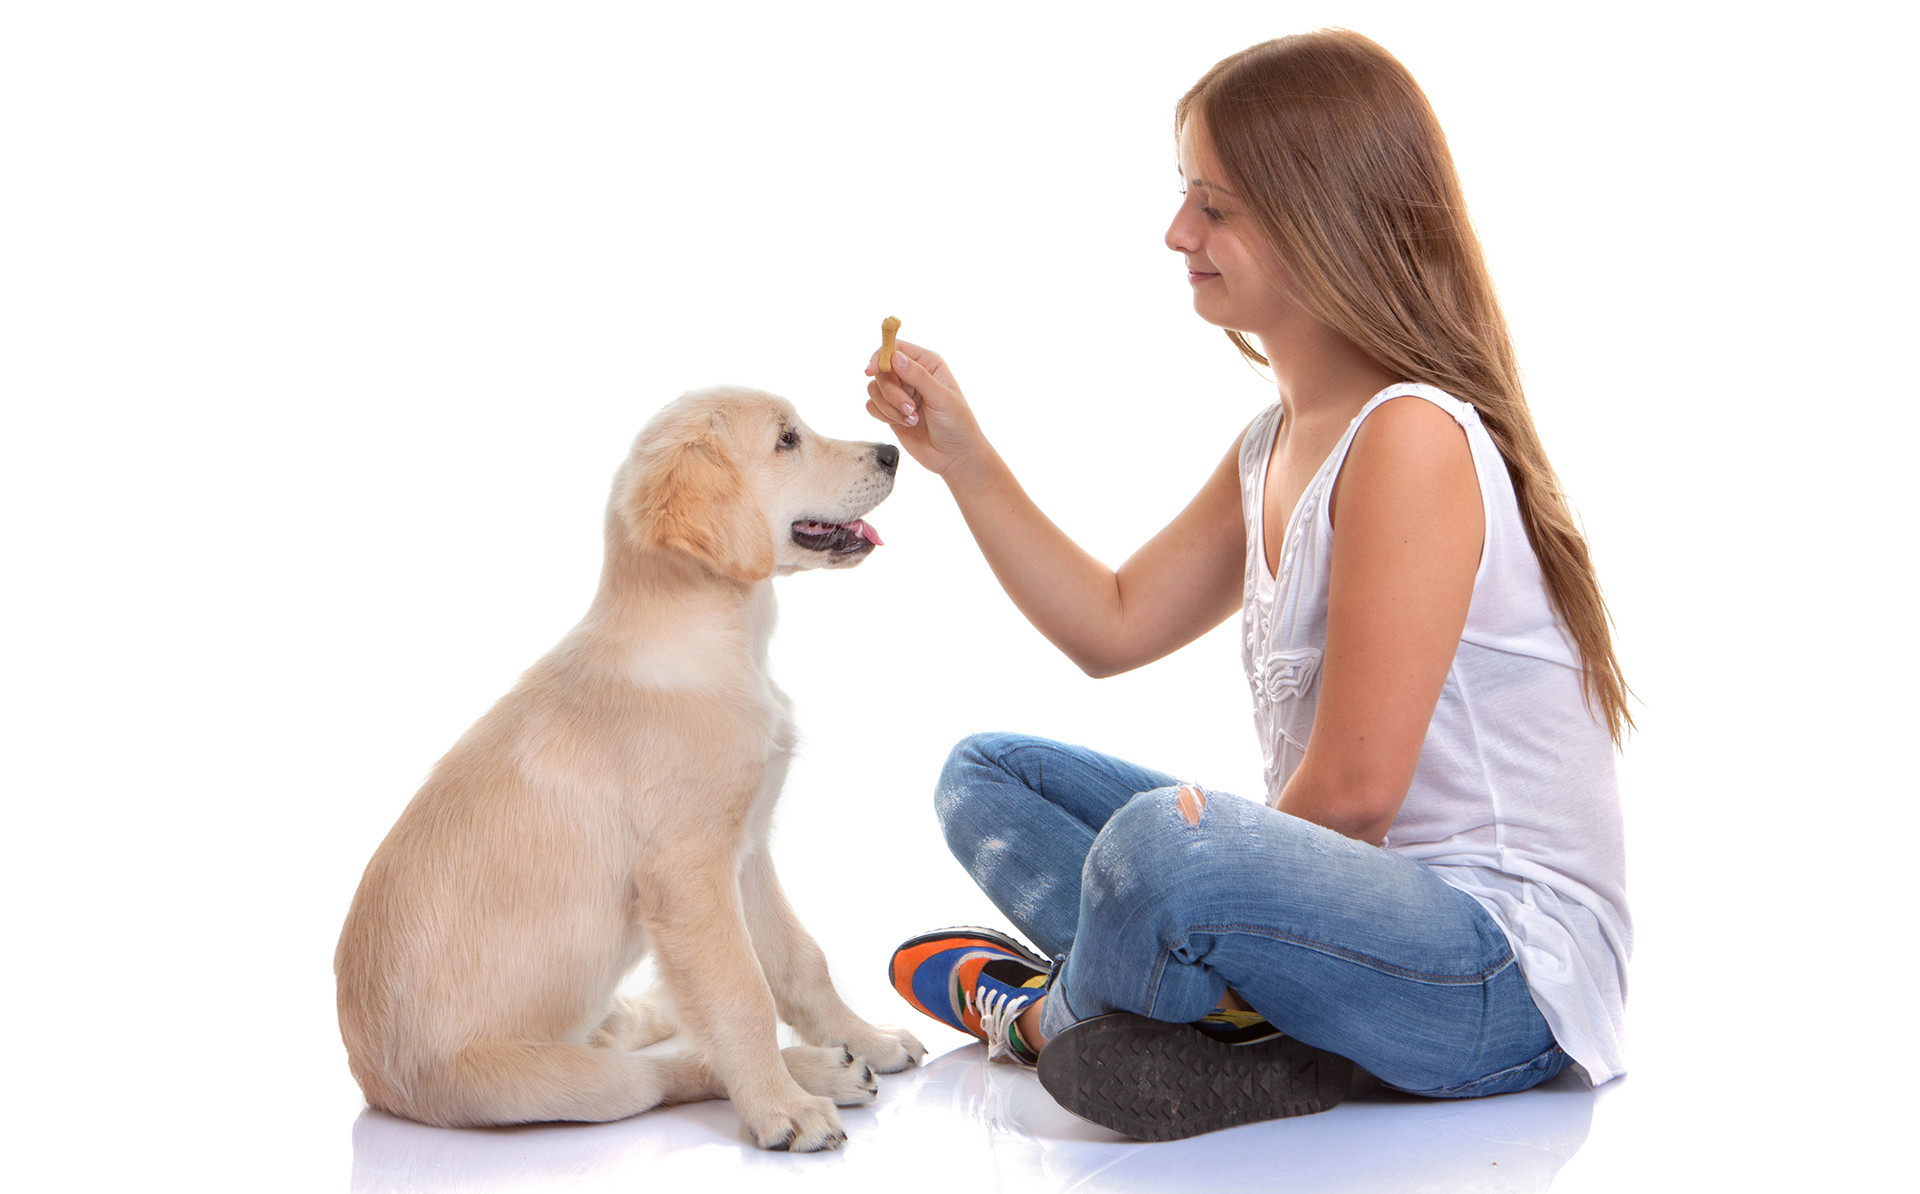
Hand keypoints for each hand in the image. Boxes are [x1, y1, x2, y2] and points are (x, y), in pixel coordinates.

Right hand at [864, 341, 988, 477]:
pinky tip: (903, 423)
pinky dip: (883, 415)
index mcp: (927, 363)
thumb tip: (894, 357)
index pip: (896, 348)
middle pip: (882, 371)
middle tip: (909, 408)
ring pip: (874, 389)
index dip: (880, 357)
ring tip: (911, 418)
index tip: (872, 371)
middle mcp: (911, 375)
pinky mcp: (891, 411)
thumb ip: (918, 376)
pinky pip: (872, 406)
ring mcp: (900, 393)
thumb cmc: (957, 424)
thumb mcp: (941, 398)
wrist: (955, 456)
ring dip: (889, 406)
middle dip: (891, 392)